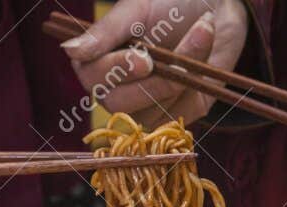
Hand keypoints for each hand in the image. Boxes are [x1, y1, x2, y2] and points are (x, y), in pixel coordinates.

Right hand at [63, 0, 248, 128]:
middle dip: (152, 83)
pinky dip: (196, 85)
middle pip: (120, 104)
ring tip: (203, 30)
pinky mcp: (176, 114)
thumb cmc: (171, 2)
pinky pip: (180, 114)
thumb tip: (69, 50)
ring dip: (181, 76)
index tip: (144, 57)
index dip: (117, 71)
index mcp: (101, 59)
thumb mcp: (137, 8)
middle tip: (175, 58)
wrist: (217, 6)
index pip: (93, 78)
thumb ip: (105, 32)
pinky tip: (206, 56)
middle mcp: (119, 88)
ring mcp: (147, 106)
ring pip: (152, 111)